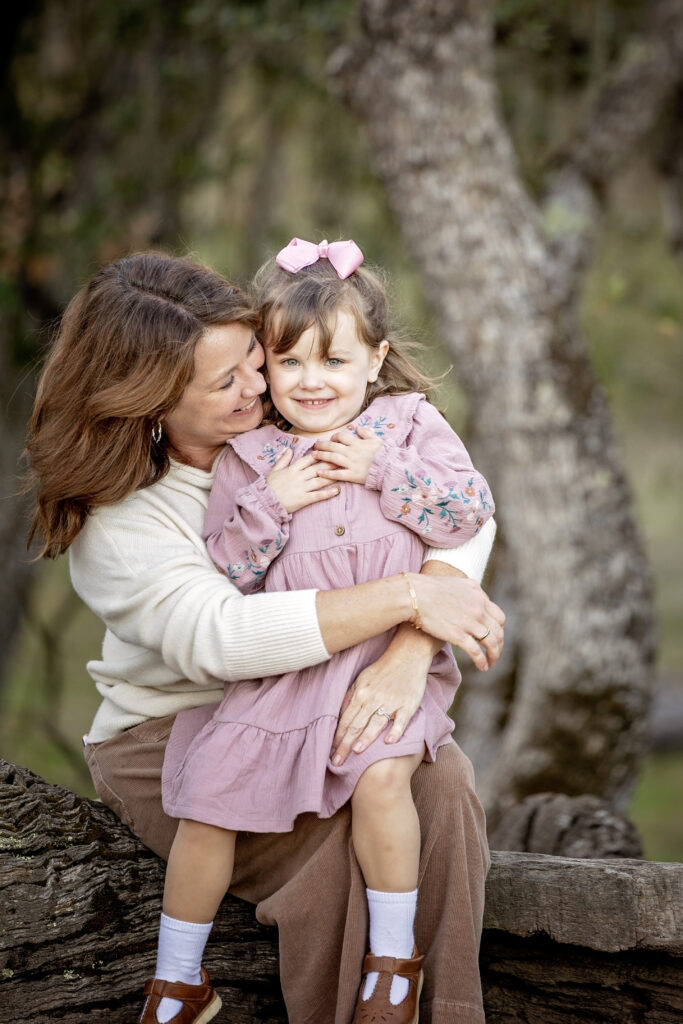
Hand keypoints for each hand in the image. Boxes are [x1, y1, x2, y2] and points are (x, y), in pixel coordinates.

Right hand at [267, 449, 339, 512]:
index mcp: (292, 469)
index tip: (330, 450)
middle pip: (317, 468)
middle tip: (342, 459)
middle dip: (330, 463)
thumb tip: (289, 449)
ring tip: (343, 473)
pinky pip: (317, 495)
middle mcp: (298, 476)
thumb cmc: (269, 486)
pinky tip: (337, 490)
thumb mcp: (274, 470)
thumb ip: (283, 459)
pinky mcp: (303, 499)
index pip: (309, 459)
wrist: (265, 502)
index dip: (320, 454)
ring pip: (319, 480)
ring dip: (332, 476)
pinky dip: (327, 493)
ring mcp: (301, 488)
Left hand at [311, 426, 382, 484]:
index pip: (341, 436)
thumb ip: (367, 433)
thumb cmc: (385, 453)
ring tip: (313, 455)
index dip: (334, 437)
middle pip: (333, 446)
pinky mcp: (353, 475)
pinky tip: (319, 472)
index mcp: (357, 443)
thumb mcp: (377, 440)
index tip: (331, 439)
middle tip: (315, 446)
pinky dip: (328, 473)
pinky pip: (338, 474)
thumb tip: (358, 427)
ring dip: (321, 456)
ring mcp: (352, 464)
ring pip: (333, 458)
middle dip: (322, 445)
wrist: (390, 467)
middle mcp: (352, 452)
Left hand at [331, 625, 433, 764]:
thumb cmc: (383, 669)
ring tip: (357, 752)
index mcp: (361, 693)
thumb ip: (351, 697)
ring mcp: (391, 702)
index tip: (330, 752)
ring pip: (376, 723)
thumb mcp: (361, 679)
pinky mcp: (408, 705)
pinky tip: (389, 743)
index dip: (337, 737)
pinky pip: (401, 721)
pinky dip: (395, 731)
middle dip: (345, 744)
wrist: (408, 656)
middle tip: (337, 762)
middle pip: (357, 725)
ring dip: (366, 738)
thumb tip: (340, 714)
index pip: (346, 720)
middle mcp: (374, 699)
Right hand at [409, 573, 504, 671]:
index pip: (498, 616)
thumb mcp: (453, 584)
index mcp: (477, 594)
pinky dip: (482, 661)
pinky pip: (477, 652)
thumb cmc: (425, 590)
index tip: (493, 636)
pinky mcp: (458, 635)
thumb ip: (465, 593)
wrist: (413, 595)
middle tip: (494, 652)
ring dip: (494, 655)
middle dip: (498, 644)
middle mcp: (478, 607)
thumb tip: (468, 600)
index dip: (498, 629)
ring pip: (491, 643)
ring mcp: (469, 621)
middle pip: (497, 631)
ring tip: (491, 663)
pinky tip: (482, 667)